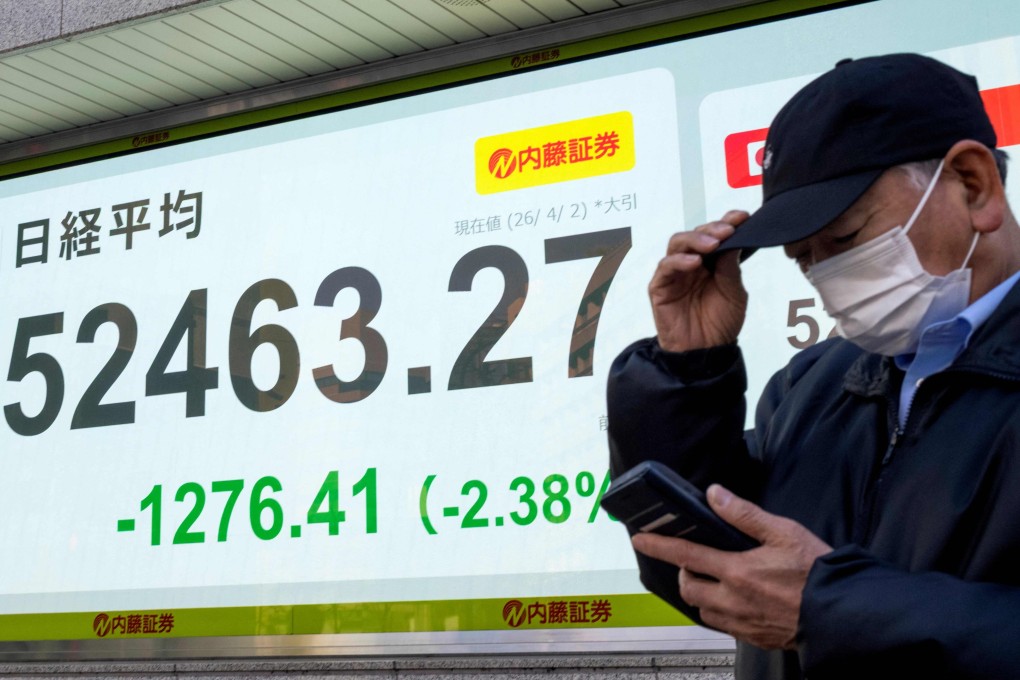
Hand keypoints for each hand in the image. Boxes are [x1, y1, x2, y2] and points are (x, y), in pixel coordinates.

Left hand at [631, 485, 831, 649]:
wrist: (843, 614)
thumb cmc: (817, 572)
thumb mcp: (783, 532)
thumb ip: (744, 514)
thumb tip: (715, 495)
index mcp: (736, 571)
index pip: (684, 555)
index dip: (658, 546)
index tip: (640, 540)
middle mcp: (732, 600)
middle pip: (687, 587)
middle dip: (684, 573)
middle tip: (698, 561)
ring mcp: (741, 622)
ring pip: (702, 610)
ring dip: (702, 594)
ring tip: (718, 581)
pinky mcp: (754, 637)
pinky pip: (723, 626)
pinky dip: (720, 612)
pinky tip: (736, 601)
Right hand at [650, 211, 748, 351]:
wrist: (707, 353)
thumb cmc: (720, 324)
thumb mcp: (734, 293)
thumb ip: (730, 267)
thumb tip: (733, 240)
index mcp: (710, 262)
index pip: (715, 235)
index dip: (727, 222)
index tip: (743, 216)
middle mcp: (691, 264)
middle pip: (695, 235)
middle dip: (711, 229)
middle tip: (727, 230)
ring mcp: (674, 274)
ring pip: (677, 244)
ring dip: (695, 240)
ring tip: (713, 244)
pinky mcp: (659, 287)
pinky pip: (665, 267)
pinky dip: (679, 261)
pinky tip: (695, 262)